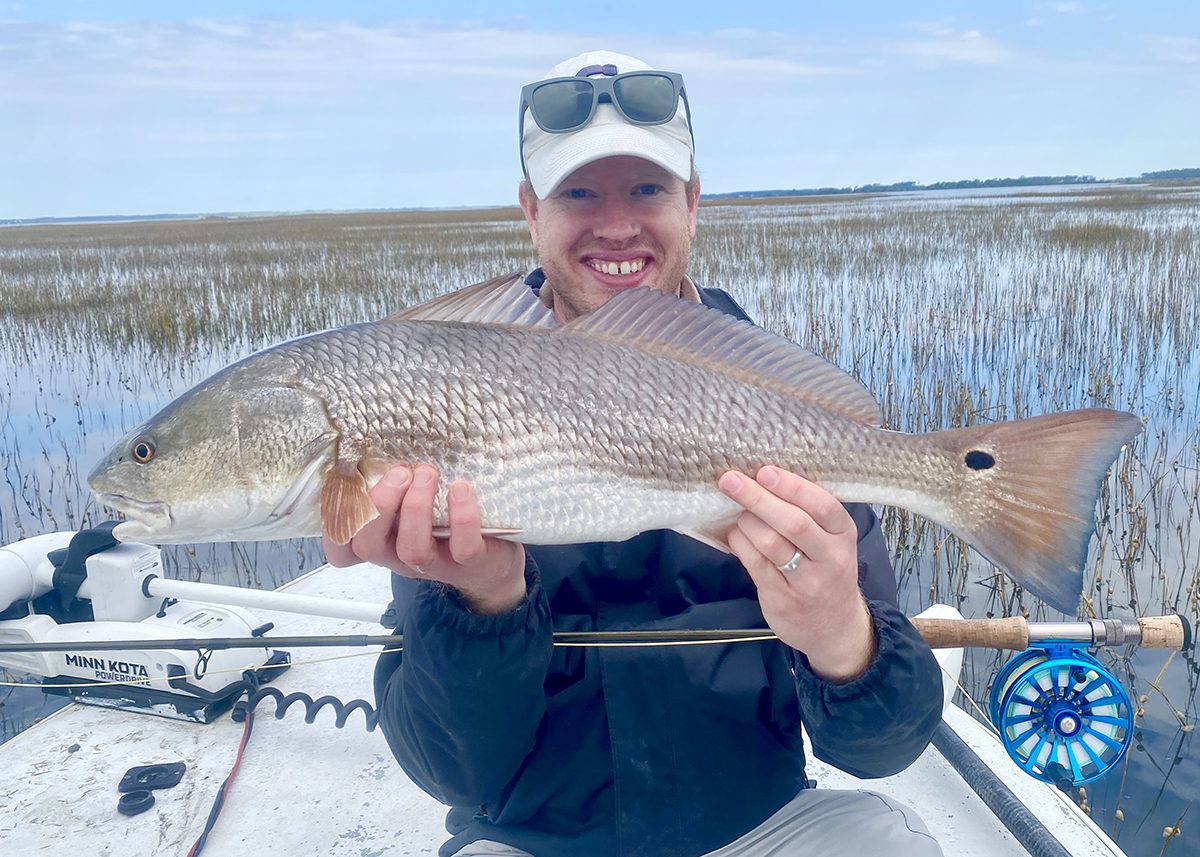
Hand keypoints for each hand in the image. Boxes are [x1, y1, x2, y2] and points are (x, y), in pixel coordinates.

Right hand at [323, 464, 526, 613]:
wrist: (492, 563)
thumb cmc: (444, 524)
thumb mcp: (412, 505)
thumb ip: (396, 485)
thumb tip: (385, 440)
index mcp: (382, 540)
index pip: (342, 547)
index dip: (334, 524)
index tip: (348, 485)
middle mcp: (400, 556)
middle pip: (369, 545)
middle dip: (380, 503)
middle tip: (400, 472)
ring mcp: (435, 564)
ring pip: (412, 549)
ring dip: (416, 507)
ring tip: (428, 474)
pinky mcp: (471, 564)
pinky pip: (463, 548)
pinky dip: (462, 517)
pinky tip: (461, 489)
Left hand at [719, 465, 874, 681]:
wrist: (835, 627)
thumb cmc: (827, 571)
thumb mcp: (832, 542)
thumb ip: (809, 514)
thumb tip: (764, 478)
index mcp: (844, 536)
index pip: (823, 506)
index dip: (792, 487)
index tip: (764, 471)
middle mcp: (831, 559)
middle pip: (794, 523)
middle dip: (758, 498)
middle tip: (730, 480)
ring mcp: (807, 583)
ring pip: (771, 543)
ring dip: (747, 521)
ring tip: (737, 511)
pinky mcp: (783, 599)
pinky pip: (756, 564)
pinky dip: (740, 543)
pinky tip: (735, 533)